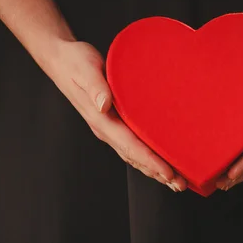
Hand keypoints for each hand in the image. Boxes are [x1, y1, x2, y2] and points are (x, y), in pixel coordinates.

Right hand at [42, 40, 187, 191]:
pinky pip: (132, 144)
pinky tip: (160, 160)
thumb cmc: (74, 61)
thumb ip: (95, 87)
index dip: (150, 161)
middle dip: (157, 172)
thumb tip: (104, 104)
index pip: (129, 146)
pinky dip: (147, 157)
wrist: (61, 59)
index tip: (168, 173)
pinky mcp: (112, 122)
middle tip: (181, 184)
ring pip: (134, 155)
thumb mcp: (84, 69)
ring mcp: (108, 128)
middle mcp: (105, 128)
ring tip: (175, 180)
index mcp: (100, 120)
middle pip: (134, 157)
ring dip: (154, 169)